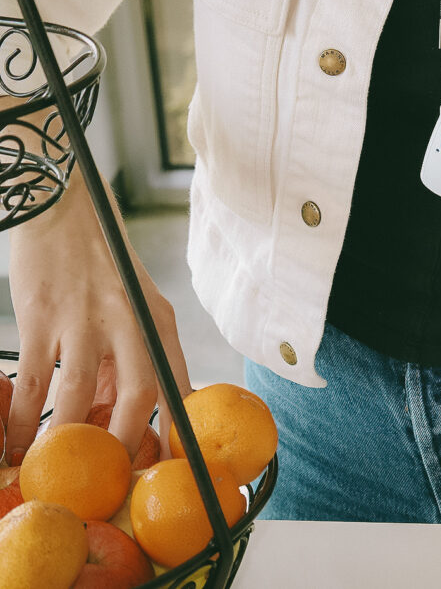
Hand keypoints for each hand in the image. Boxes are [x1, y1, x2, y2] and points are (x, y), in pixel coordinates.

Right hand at [6, 161, 191, 463]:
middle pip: (139, 393)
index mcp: (159, 321)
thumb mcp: (135, 307)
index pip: (177, 383)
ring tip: (49, 468)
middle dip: (124, 442)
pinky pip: (34, 381)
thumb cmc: (101, 265)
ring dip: (63, 438)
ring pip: (78, 394)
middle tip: (107, 476)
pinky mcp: (42, 318)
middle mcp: (130, 322)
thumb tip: (122, 411)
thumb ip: (132, 354)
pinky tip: (16, 441)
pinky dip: (23, 418)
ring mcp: (85, 320)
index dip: (178, 428)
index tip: (174, 465)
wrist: (63, 210)